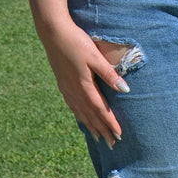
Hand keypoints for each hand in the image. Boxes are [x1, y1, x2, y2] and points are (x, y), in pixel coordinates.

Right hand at [39, 19, 127, 147]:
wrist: (53, 33)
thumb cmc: (76, 42)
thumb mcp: (95, 56)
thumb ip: (109, 74)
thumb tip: (125, 89)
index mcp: (84, 86)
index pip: (100, 110)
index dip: (110, 123)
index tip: (119, 135)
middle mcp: (75, 91)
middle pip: (91, 116)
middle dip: (102, 130)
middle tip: (112, 145)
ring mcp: (67, 89)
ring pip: (81, 113)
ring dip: (91, 126)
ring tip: (98, 138)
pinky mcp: (63, 84)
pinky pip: (73, 106)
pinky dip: (80, 116)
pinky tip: (82, 119)